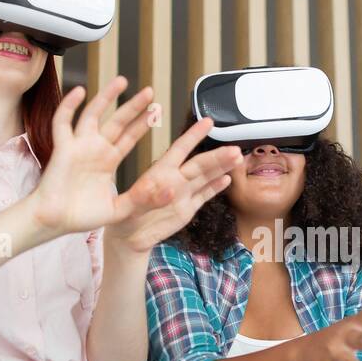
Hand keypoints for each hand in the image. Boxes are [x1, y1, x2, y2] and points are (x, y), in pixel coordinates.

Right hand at [28, 77, 152, 237]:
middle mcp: (94, 149)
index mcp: (108, 161)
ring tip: (122, 81)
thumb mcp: (121, 209)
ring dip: (106, 97)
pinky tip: (79, 91)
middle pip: (116, 121)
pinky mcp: (62, 148)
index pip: (129, 136)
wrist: (55, 222)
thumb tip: (171, 192)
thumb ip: (145, 199)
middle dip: (133, 106)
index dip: (143, 123)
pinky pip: (63, 122)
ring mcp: (78, 146)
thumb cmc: (82, 216)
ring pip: (92, 114)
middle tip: (150, 92)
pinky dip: (69, 106)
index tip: (157, 110)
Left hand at [108, 114, 243, 252]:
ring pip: (206, 177)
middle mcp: (174, 180)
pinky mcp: (187, 209)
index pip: (180, 149)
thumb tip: (170, 188)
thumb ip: (149, 197)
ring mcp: (182, 194)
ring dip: (222, 167)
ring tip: (238, 158)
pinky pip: (204, 195)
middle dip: (218, 156)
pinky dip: (216, 187)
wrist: (129, 238)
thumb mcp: (130, 207)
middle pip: (200, 164)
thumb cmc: (123, 219)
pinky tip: (228, 179)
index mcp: (159, 173)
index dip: (193, 135)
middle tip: (235, 149)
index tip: (207, 122)